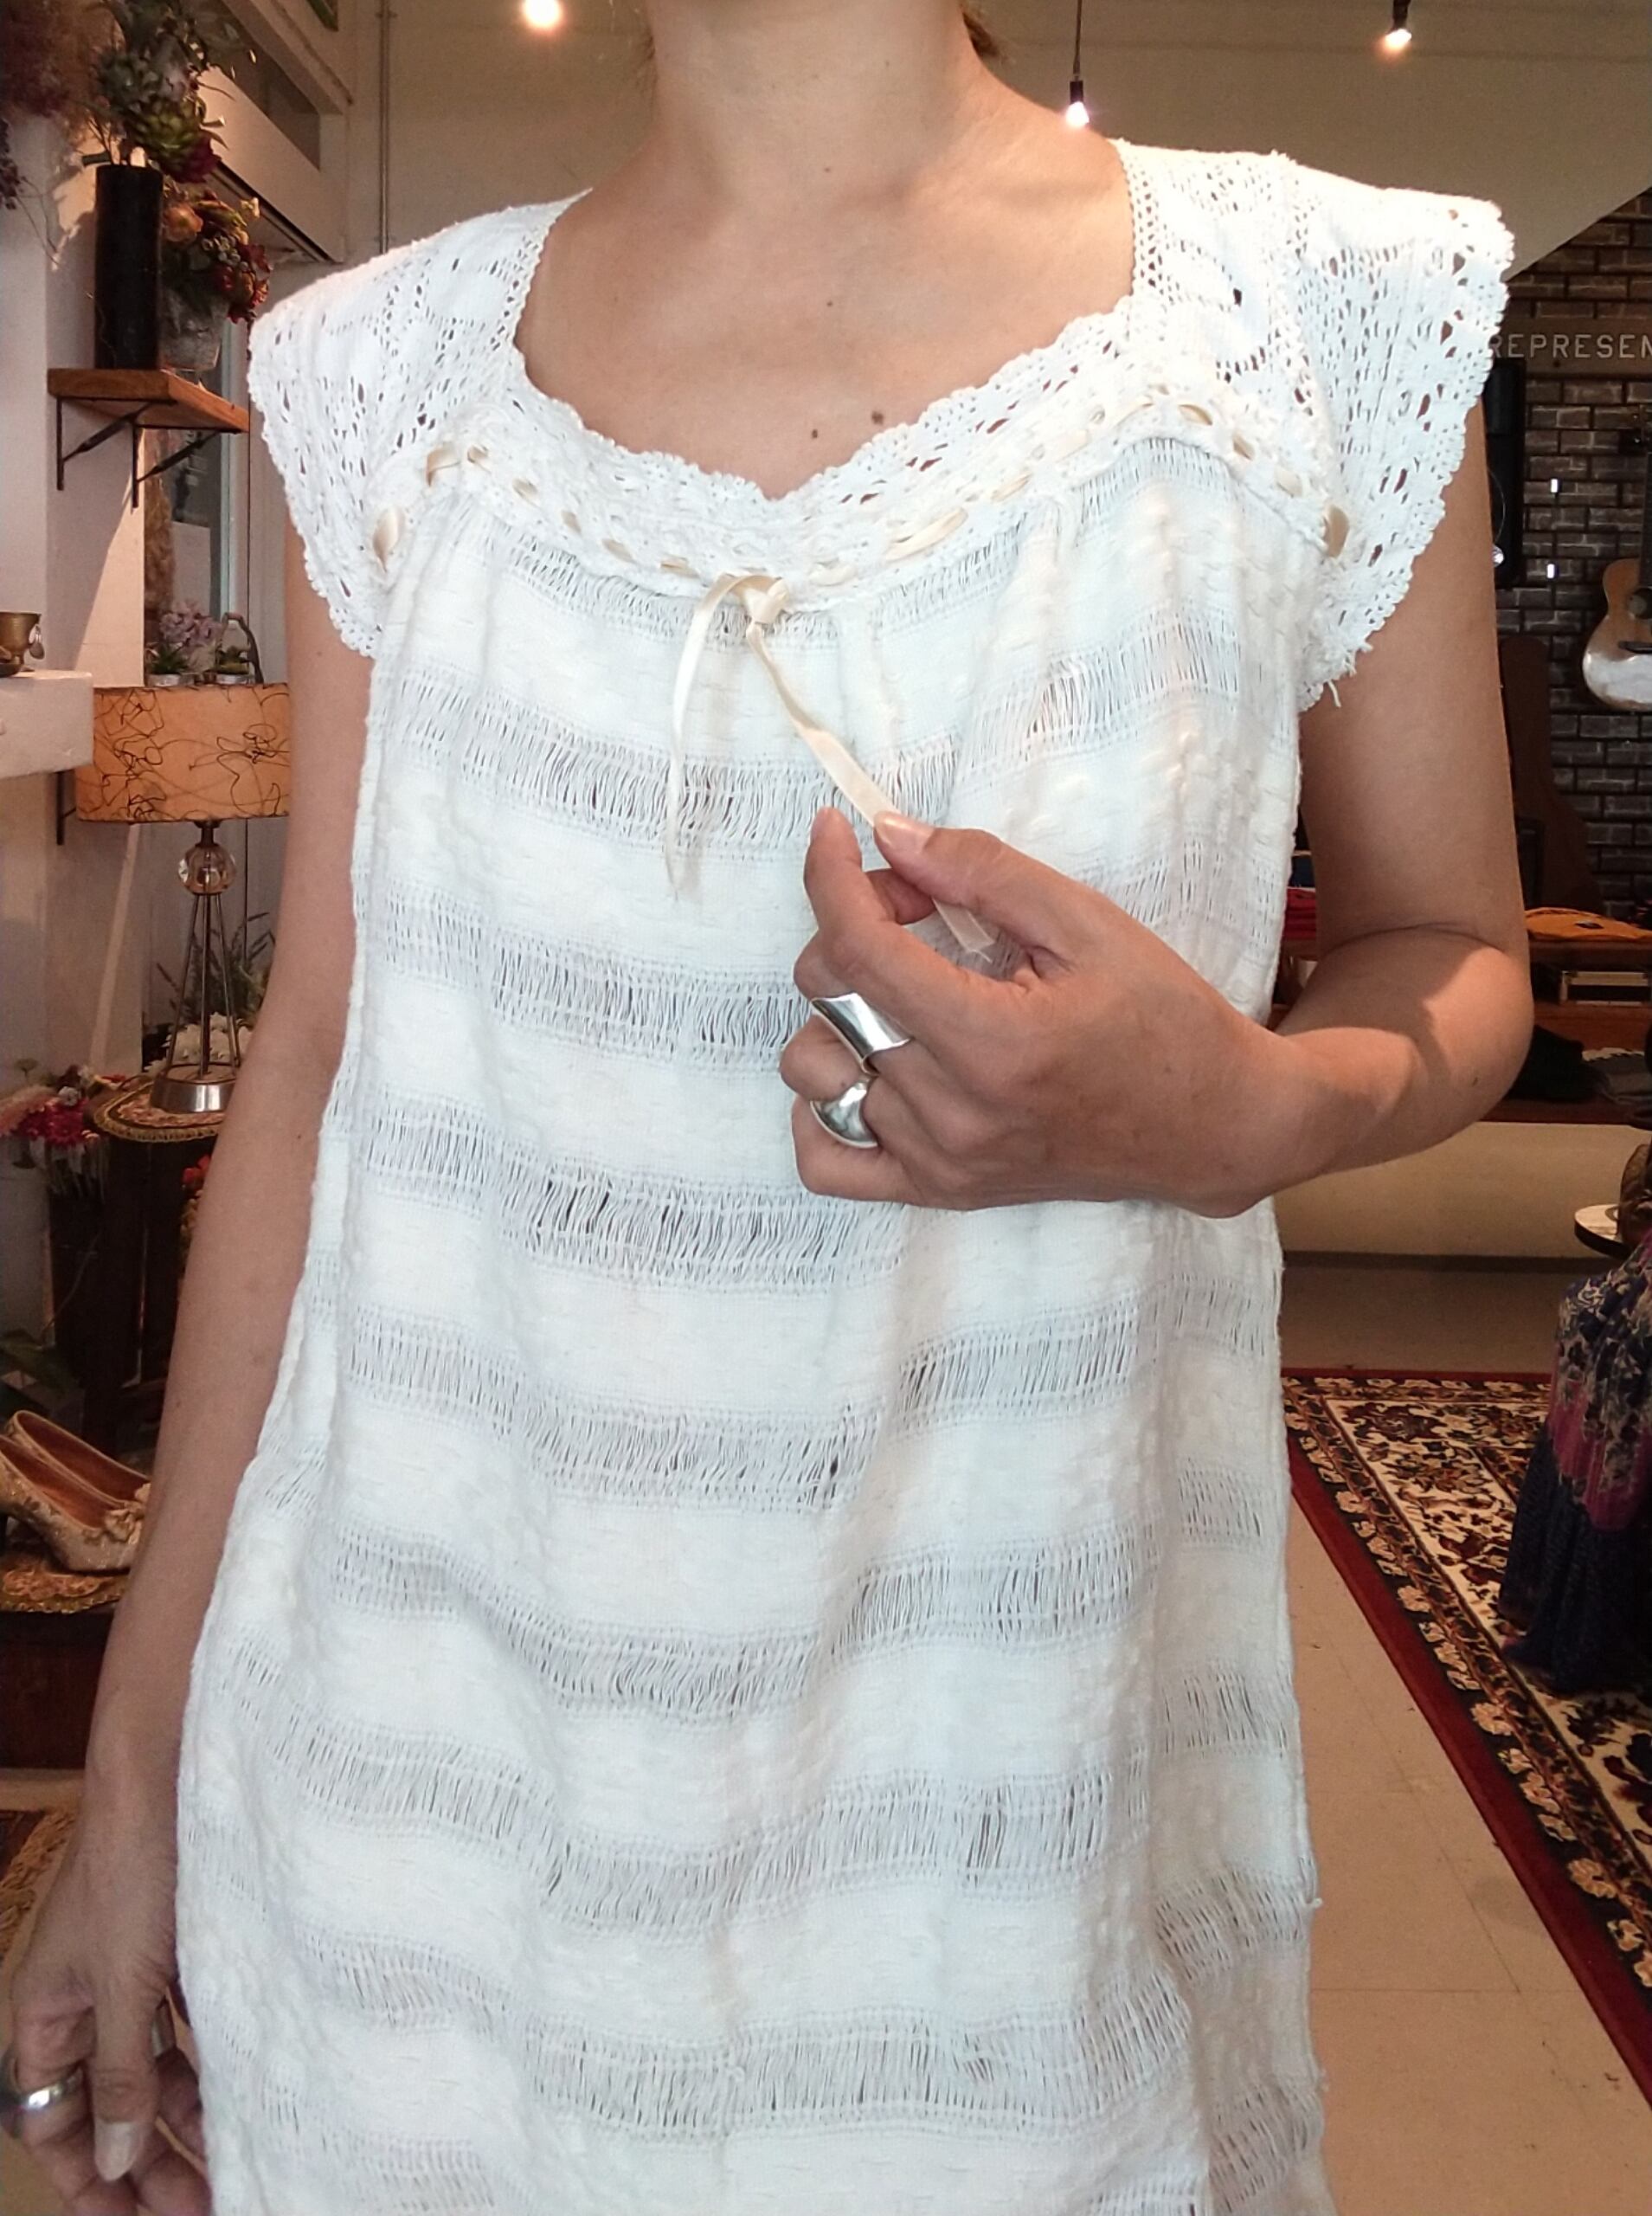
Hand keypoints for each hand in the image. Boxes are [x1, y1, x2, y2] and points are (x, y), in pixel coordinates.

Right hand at [4, 1781, 208, 2212]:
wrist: (173, 1774)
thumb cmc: (130, 1867)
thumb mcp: (122, 1985)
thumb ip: (121, 2073)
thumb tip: (118, 2155)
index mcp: (45, 2011)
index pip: (50, 2118)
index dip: (81, 2174)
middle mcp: (85, 1998)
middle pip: (107, 2102)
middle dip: (144, 2159)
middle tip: (196, 2205)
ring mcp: (134, 1972)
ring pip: (153, 2068)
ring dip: (184, 2118)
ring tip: (231, 2162)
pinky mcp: (180, 1948)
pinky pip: (189, 2027)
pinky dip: (211, 2062)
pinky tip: (246, 2096)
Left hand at [782, 807, 1305, 1215]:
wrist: (1212, 1124)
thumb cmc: (1163, 1018)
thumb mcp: (1087, 923)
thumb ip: (983, 872)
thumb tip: (889, 834)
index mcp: (994, 1042)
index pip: (861, 952)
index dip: (831, 878)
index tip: (836, 833)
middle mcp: (955, 1113)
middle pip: (831, 1002)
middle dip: (852, 929)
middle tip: (917, 910)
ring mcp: (941, 1161)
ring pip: (816, 1071)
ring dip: (837, 1012)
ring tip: (901, 989)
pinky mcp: (939, 1190)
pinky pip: (825, 1162)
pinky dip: (820, 1107)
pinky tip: (864, 1065)